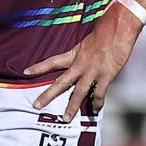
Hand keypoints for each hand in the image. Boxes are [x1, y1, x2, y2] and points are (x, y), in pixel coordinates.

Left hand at [24, 3, 142, 121]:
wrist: (119, 26)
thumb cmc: (106, 28)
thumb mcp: (88, 39)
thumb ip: (83, 51)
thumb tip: (82, 57)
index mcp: (75, 53)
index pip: (52, 61)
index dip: (38, 67)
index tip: (25, 72)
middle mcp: (81, 64)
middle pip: (61, 82)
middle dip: (48, 95)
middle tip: (36, 105)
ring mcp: (93, 71)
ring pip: (78, 93)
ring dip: (72, 107)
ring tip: (65, 118)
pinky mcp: (106, 76)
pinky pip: (99, 94)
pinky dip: (97, 104)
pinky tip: (95, 111)